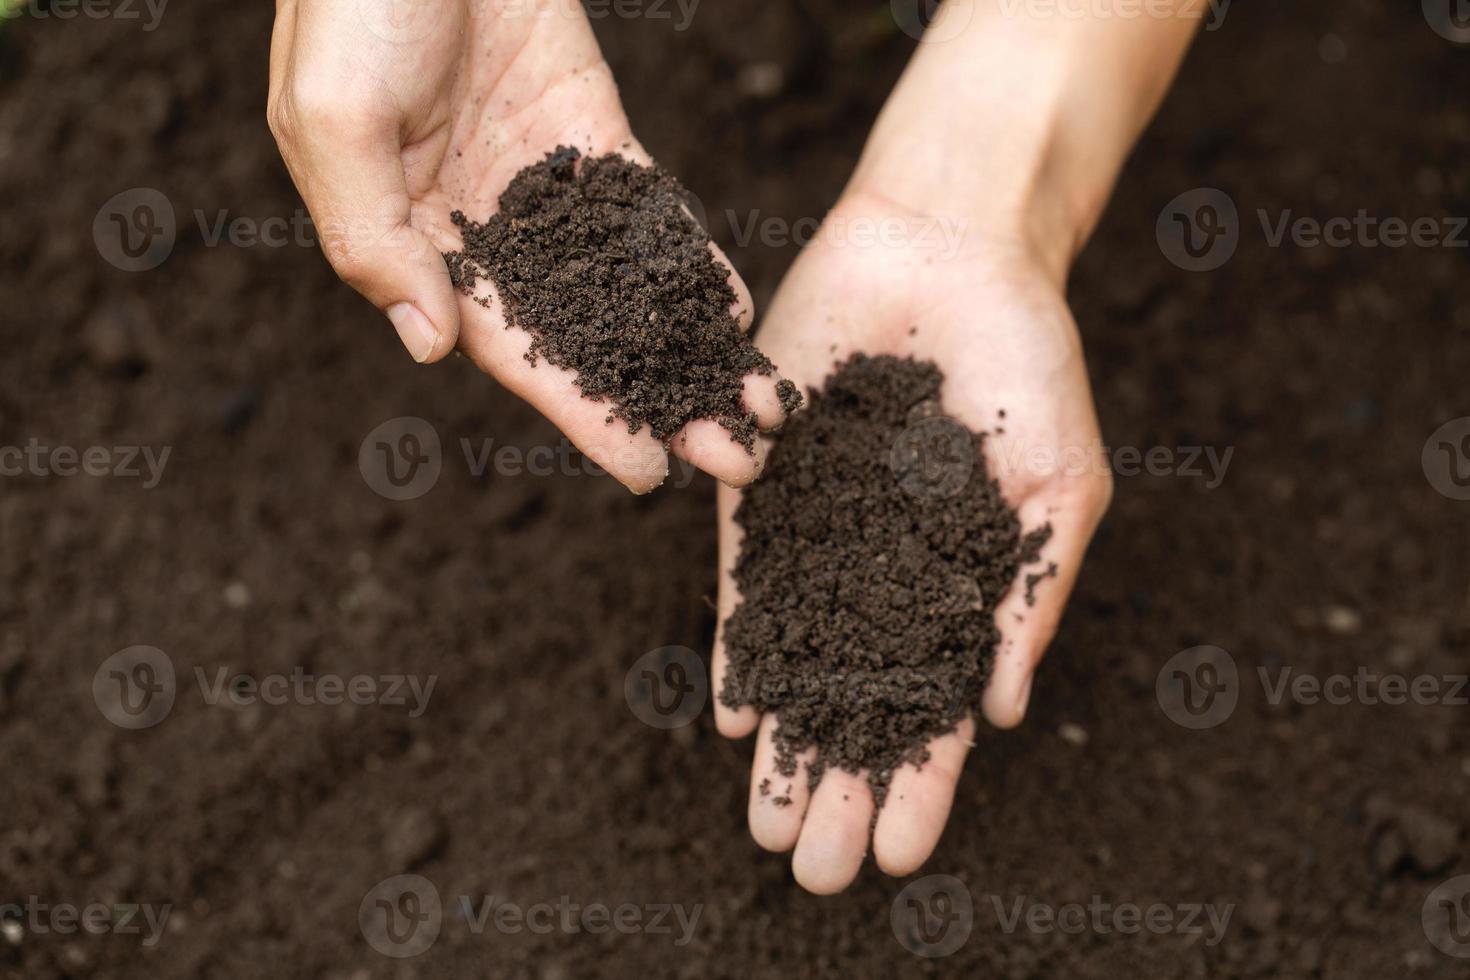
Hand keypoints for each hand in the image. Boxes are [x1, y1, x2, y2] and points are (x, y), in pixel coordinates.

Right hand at [267, 0, 789, 491]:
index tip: (644, 472)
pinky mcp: (592, 137)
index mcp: (417, 247)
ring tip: (756, 406)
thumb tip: (431, 349)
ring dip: (687, 346)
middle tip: (733, 460)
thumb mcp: (335, 121)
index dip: (578, 414)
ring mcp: (545, 186)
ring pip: (625, 286)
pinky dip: (688, 260)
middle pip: (584, 337)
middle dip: (656, 399)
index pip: (511, 352)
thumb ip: (374, 241)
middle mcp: (488, 232)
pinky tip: (733, 310)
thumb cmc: (351, 3)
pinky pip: (646, 211)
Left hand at [711, 193, 1112, 892]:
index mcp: (959, 582)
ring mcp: (823, 530)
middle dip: (837, 786)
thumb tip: (999, 711)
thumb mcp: (1059, 484)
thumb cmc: (1028, 358)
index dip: (921, 781)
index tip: (905, 856)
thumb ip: (1030, 594)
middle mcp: (884, 569)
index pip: (935, 706)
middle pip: (856, 702)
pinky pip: (749, 578)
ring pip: (799, 660)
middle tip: (815, 872)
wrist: (949, 248)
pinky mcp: (766, 482)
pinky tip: (738, 714)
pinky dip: (743, 646)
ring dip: (783, 745)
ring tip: (768, 826)